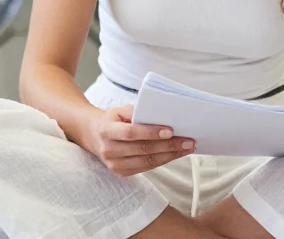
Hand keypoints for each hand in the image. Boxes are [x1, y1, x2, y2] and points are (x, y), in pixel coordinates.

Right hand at [78, 105, 195, 176]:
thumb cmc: (112, 120)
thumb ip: (138, 112)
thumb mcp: (120, 110)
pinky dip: (163, 161)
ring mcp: (114, 165)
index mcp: (106, 131)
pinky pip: (146, 168)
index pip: (131, 133)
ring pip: (147, 162)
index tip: (171, 130)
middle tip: (188, 141)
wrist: (94, 136)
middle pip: (143, 149)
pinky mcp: (121, 173)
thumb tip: (163, 116)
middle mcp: (109, 150)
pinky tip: (176, 154)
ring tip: (187, 148)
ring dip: (170, 155)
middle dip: (168, 145)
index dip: (151, 132)